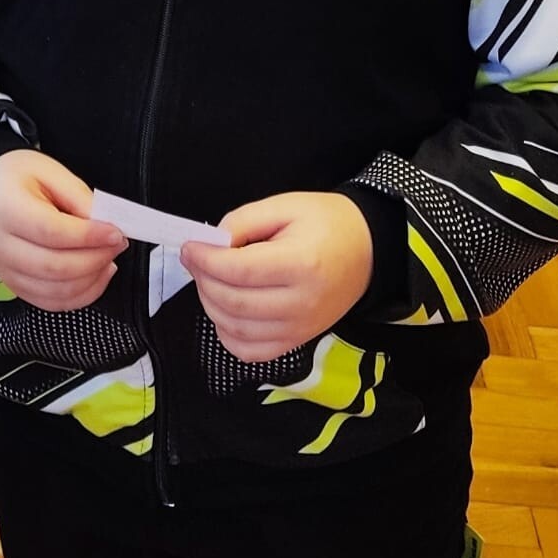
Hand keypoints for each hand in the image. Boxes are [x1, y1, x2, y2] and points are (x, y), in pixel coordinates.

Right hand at [0, 149, 126, 310]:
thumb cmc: (19, 178)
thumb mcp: (51, 172)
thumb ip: (80, 198)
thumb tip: (107, 224)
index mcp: (5, 208)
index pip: (51, 232)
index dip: (88, 236)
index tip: (115, 232)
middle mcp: (0, 245)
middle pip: (55, 267)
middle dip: (96, 258)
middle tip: (117, 243)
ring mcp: (5, 271)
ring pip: (57, 291)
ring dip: (92, 278)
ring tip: (108, 256)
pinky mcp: (15, 287)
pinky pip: (53, 303)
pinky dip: (82, 294)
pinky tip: (95, 274)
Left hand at [179, 192, 374, 362]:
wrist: (368, 250)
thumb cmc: (327, 223)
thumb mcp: (285, 206)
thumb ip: (243, 221)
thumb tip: (211, 244)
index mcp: (302, 264)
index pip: (239, 271)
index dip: (205, 260)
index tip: (189, 246)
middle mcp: (302, 303)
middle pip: (233, 302)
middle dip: (203, 280)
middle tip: (195, 258)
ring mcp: (301, 329)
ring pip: (236, 329)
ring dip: (210, 304)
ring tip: (208, 279)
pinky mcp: (297, 342)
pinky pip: (251, 352)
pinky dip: (227, 334)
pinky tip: (224, 309)